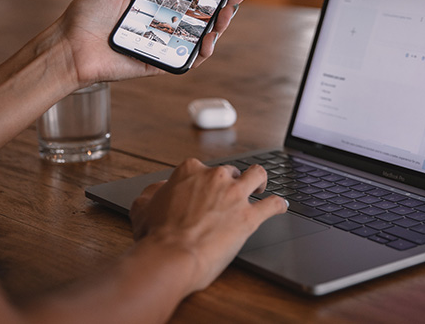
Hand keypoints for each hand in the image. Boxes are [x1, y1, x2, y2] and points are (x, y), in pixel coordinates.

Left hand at [55, 0, 250, 86]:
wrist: (70, 47)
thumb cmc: (86, 16)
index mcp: (153, 6)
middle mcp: (161, 26)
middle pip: (200, 17)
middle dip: (223, 7)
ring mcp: (162, 46)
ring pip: (199, 39)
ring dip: (218, 28)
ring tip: (226, 15)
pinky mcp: (158, 64)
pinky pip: (186, 61)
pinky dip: (201, 53)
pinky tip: (208, 40)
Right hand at [130, 159, 286, 292]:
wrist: (171, 256)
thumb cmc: (156, 236)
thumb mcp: (143, 208)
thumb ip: (152, 194)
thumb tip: (157, 190)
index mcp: (190, 172)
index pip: (202, 169)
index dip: (203, 181)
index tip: (204, 190)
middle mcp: (215, 178)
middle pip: (231, 171)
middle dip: (231, 182)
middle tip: (229, 196)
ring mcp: (235, 195)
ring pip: (258, 176)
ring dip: (261, 181)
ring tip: (261, 188)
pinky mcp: (249, 217)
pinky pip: (272, 204)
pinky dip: (279, 205)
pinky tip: (281, 206)